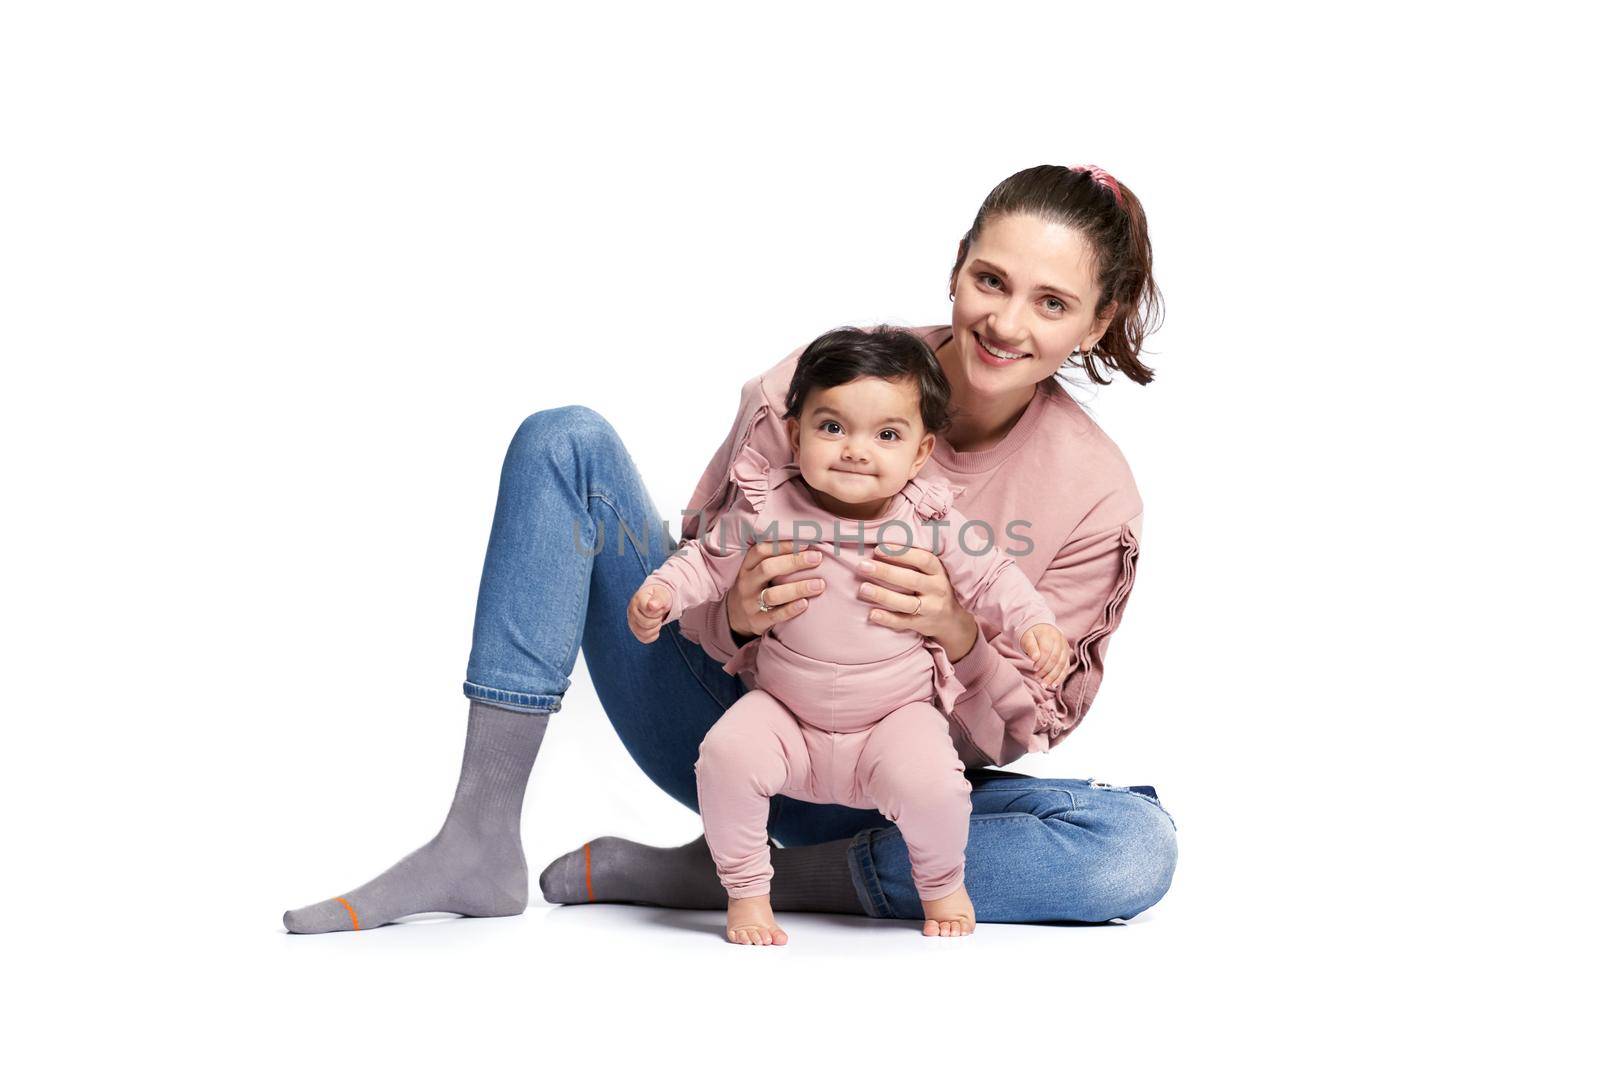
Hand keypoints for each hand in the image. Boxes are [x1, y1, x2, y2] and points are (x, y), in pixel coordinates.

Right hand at [628, 582, 673, 643]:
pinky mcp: (635, 631)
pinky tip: (655, 626)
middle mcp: (631, 611)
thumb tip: (652, 605)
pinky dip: (653, 635)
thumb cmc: (659, 597)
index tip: (660, 606)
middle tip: (659, 613)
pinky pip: (645, 639)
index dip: (658, 611)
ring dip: (656, 628)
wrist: (656, 600)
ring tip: (656, 619)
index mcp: (638, 599)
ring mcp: (632, 622)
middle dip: (657, 619)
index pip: (648, 611)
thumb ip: (658, 599)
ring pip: (645, 633)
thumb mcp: (662, 595)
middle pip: (646, 623)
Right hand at [726, 540, 826, 639]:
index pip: (760, 551)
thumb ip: (774, 558)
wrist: (735, 616)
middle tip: (817, 558)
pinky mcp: (757, 621)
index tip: (805, 543)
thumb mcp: (756, 571)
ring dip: (798, 588)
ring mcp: (750, 603)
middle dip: (794, 562)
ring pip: (773, 594)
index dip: (783, 545)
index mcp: (747, 567)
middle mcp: (746, 583)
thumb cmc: (756, 586)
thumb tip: (806, 543)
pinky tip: (806, 603)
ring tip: (819, 584)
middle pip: (767, 568)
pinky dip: (791, 609)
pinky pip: (775, 616)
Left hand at [857, 544, 978, 661]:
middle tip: (862, 565)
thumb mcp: (933, 571)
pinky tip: (872, 614)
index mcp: (939, 571)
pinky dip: (888, 619)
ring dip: (883, 595)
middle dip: (886, 572)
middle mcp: (937, 589)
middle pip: (911, 579)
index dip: (901, 553)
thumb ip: (914, 559)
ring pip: (906, 603)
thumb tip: (881, 543)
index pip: (923, 559)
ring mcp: (931, 609)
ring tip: (862, 588)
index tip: (878, 549)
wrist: (953, 620)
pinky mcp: (923, 625)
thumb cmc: (934, 587)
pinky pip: (904, 623)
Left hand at [1022, 623, 1068, 688]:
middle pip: (1056, 659)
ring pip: (1062, 665)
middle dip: (1047, 672)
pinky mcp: (1067, 655)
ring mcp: (1065, 648)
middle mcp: (1060, 641)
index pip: (1046, 651)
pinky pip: (1066, 667)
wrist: (1042, 629)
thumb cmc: (1032, 635)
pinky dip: (1060, 677)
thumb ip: (1030, 646)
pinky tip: (1054, 684)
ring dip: (1054, 677)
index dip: (1041, 662)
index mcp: (1049, 634)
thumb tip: (1035, 658)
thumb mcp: (1027, 637)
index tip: (1034, 668)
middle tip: (1038, 679)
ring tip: (1044, 685)